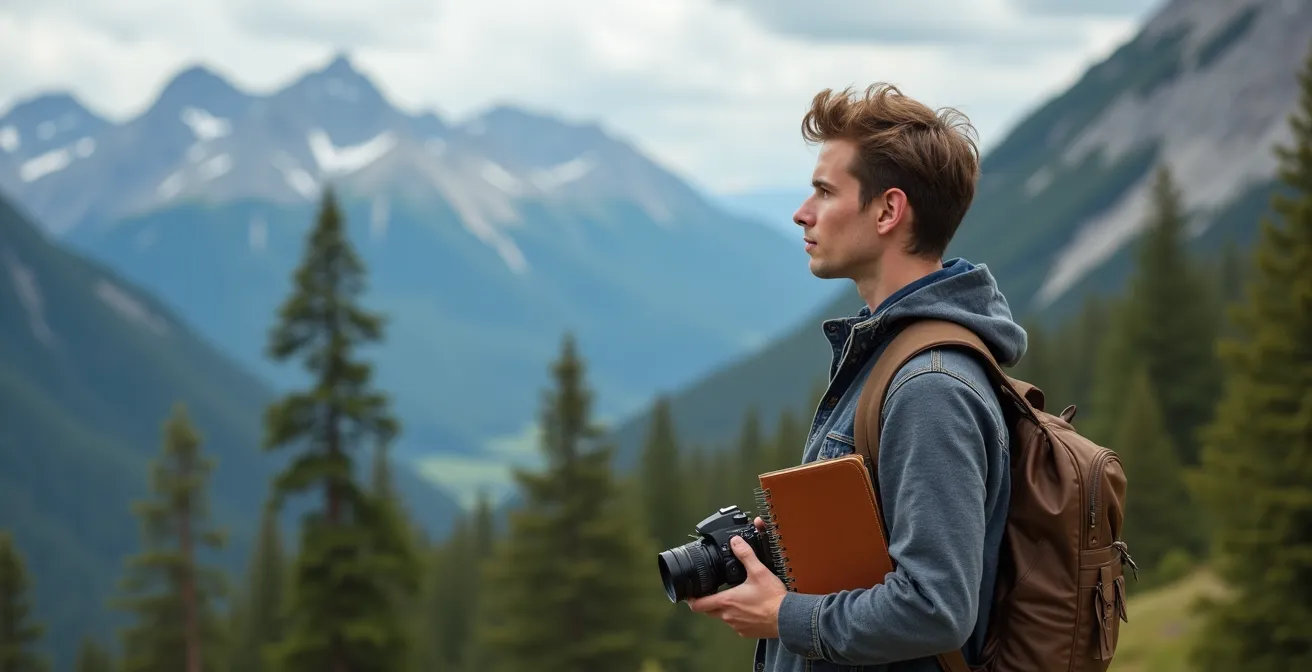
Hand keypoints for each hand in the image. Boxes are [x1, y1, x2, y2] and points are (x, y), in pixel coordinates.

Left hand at [686, 518, 787, 638]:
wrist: (788, 618)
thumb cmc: (773, 598)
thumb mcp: (758, 571)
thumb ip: (745, 555)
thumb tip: (735, 542)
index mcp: (726, 601)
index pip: (698, 605)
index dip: (691, 600)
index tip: (689, 595)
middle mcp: (728, 616)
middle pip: (708, 611)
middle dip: (707, 602)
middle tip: (710, 593)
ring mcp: (737, 626)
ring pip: (723, 617)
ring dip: (724, 609)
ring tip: (734, 598)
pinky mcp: (746, 632)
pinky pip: (736, 624)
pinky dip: (738, 616)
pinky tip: (748, 608)